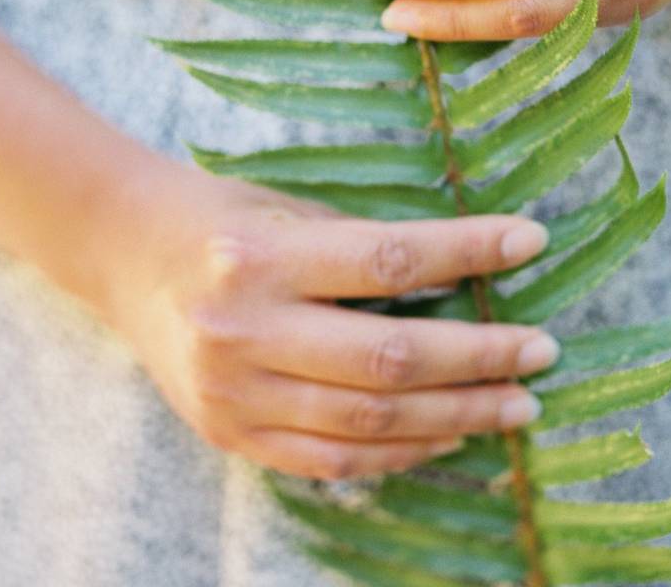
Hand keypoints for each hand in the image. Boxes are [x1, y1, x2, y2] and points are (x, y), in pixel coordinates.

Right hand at [97, 161, 558, 479]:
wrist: (128, 260)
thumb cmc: (221, 221)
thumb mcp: (288, 210)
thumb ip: (365, 250)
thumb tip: (467, 279)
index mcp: (257, 257)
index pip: (387, 261)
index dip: (467, 252)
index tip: (530, 242)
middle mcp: (241, 331)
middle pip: (387, 358)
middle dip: (479, 358)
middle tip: (541, 353)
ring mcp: (233, 394)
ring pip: (367, 421)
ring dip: (455, 415)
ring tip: (517, 405)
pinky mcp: (231, 435)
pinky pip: (330, 460)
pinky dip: (399, 451)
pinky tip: (448, 434)